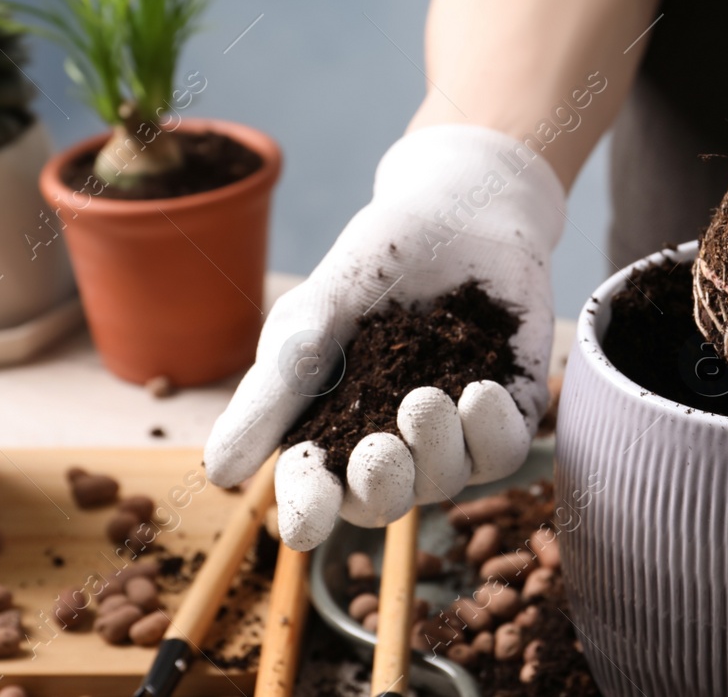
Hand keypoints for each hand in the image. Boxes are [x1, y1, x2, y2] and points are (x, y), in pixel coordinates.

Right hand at [203, 125, 564, 549]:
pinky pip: (502, 453)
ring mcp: (452, 434)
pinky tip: (478, 393)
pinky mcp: (508, 414)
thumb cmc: (372, 263)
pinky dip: (488, 434)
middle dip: (379, 488)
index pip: (314, 493)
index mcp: (330, 429)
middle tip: (379, 449)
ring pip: (443, 481)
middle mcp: (391, 444)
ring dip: (434, 451)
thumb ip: (273, 391)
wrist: (457, 209)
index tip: (307, 517)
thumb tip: (218, 474)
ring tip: (425, 397)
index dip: (309, 511)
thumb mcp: (313, 318)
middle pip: (383, 503)